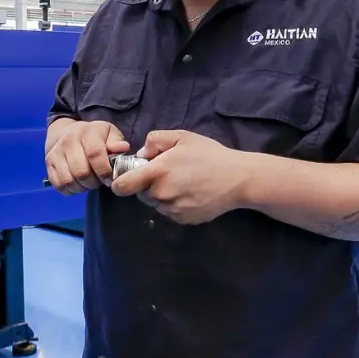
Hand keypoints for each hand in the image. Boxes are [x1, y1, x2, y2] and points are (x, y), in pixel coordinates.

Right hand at [45, 120, 130, 193]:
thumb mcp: (109, 134)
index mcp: (87, 132)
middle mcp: (68, 141)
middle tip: (99, 181)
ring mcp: (56, 152)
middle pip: (81, 171)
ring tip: (88, 183)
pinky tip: (78, 184)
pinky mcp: (48, 163)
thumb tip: (122, 148)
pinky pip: (59, 185)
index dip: (104, 171)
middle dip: (94, 182)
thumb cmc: (95, 136)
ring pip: (69, 180)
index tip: (109, 179)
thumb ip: (116, 142)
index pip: (95, 154)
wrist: (68, 132)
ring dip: (82, 187)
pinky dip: (70, 190)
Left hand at [110, 130, 257, 224]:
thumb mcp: (182, 137)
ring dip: (161, 195)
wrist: (238, 179)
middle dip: (147, 185)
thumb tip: (142, 154)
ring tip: (182, 182)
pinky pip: (169, 212)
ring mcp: (173, 210)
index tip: (125, 179)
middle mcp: (162, 194)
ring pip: (156, 204)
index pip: (123, 186)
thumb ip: (156, 140)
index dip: (120, 182)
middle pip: (140, 194)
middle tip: (168, 174)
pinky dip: (174, 205)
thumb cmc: (210, 155)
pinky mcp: (183, 220)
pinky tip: (190, 193)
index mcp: (157, 173)